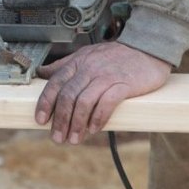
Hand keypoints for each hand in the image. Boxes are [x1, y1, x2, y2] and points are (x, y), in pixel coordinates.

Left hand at [36, 42, 171, 143]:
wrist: (148, 49)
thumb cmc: (115, 55)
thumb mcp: (85, 55)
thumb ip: (64, 65)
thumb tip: (41, 73)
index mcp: (77, 62)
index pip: (55, 83)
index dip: (46, 103)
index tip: (40, 120)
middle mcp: (89, 68)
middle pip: (68, 96)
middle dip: (60, 120)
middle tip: (57, 137)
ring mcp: (106, 76)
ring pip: (84, 101)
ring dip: (77, 123)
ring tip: (74, 139)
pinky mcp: (124, 84)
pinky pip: (107, 103)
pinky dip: (98, 118)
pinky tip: (94, 129)